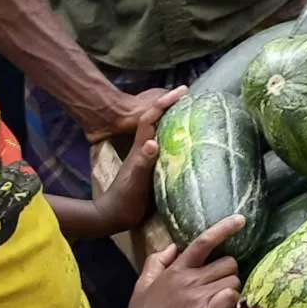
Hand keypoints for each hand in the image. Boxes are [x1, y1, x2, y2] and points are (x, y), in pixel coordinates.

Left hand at [93, 87, 185, 234]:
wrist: (112, 217)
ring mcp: (149, 158)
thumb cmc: (124, 199)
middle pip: (158, 121)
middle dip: (172, 105)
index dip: (164, 103)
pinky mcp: (154, 168)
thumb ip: (143, 162)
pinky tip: (188, 141)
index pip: (151, 119)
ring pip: (163, 132)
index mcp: (141, 148)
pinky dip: (177, 138)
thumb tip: (153, 143)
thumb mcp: (134, 181)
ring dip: (175, 119)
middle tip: (193, 97)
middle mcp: (145, 149)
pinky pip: (168, 146)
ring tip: (194, 112)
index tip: (182, 91)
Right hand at [126, 215, 244, 307]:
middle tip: (218, 283)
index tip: (240, 219)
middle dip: (227, 272)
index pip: (203, 242)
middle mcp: (190, 281)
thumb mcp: (142, 286)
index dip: (224, 228)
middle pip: (229, 264)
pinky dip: (230, 305)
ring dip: (229, 290)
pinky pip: (231, 300)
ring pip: (233, 283)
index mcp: (176, 270)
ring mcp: (199, 299)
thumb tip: (173, 247)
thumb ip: (156, 263)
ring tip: (217, 299)